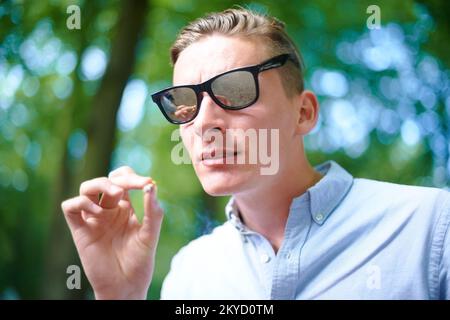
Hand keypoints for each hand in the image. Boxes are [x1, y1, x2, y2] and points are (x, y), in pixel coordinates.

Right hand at [61, 166, 163, 298]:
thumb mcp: (150, 235)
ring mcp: (93, 219)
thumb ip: (153, 212)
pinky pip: (70, 207)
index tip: (147, 183)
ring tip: (114, 194)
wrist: (126, 286)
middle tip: (130, 186)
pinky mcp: (80, 230)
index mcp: (125, 207)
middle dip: (119, 179)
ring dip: (99, 184)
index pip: (124, 180)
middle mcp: (108, 210)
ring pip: (86, 188)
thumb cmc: (139, 262)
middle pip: (106, 180)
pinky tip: (97, 211)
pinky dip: (80, 202)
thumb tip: (152, 186)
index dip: (133, 177)